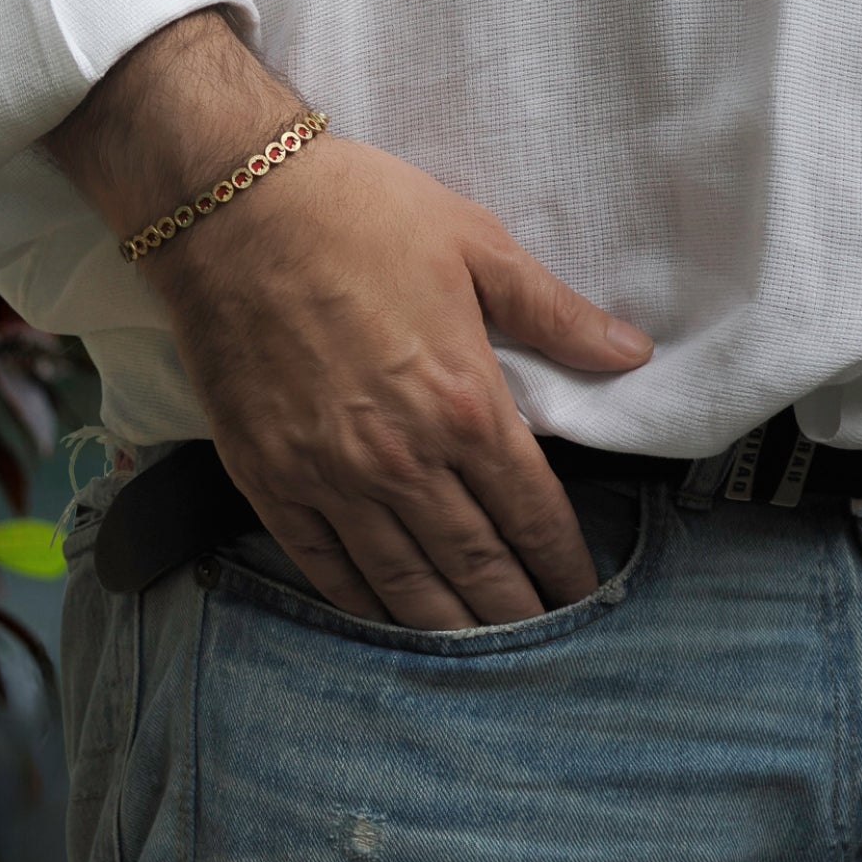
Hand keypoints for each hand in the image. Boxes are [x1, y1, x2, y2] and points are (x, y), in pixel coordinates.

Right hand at [143, 133, 654, 630]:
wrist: (231, 209)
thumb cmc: (357, 214)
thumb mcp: (473, 243)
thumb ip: (553, 310)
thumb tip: (630, 351)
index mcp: (465, 403)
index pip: (532, 512)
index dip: (564, 562)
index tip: (582, 592)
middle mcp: (402, 459)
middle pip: (475, 562)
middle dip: (518, 611)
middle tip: (543, 641)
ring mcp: (329, 475)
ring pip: (402, 580)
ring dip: (448, 626)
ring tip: (477, 653)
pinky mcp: (266, 475)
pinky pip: (321, 562)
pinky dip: (358, 601)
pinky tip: (381, 617)